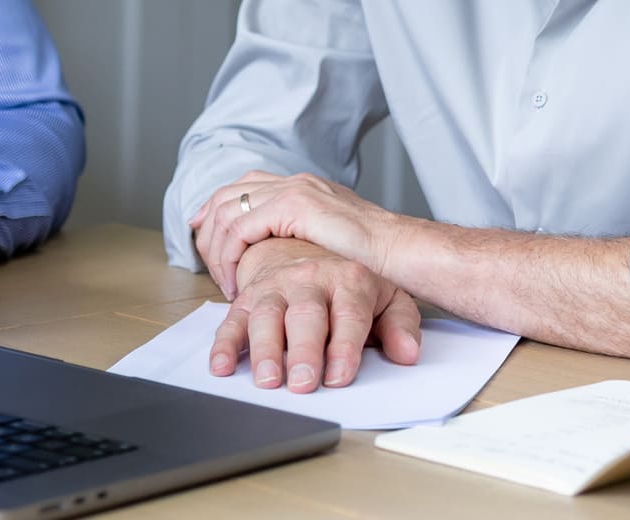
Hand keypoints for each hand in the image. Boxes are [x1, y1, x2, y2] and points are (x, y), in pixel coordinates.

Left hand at [190, 171, 400, 298]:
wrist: (399, 250)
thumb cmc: (373, 256)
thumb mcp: (331, 240)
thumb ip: (303, 238)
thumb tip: (283, 253)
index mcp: (301, 187)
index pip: (245, 186)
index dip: (217, 207)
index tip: (202, 229)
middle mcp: (293, 182)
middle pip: (228, 194)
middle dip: (207, 227)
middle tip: (205, 260)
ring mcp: (293, 190)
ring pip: (228, 211)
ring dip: (217, 248)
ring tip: (224, 279)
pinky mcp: (293, 206)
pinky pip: (241, 228)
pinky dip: (231, 256)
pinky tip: (237, 280)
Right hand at [208, 238, 420, 391]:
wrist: (303, 248)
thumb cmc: (348, 285)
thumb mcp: (387, 298)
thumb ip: (400, 325)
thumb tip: (407, 354)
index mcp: (349, 279)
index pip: (350, 314)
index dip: (345, 347)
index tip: (341, 376)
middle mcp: (310, 280)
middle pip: (306, 315)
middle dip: (304, 350)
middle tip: (303, 383)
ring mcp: (276, 287)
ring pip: (266, 315)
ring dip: (265, 349)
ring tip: (267, 379)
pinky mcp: (248, 298)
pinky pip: (233, 319)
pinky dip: (224, 343)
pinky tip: (222, 366)